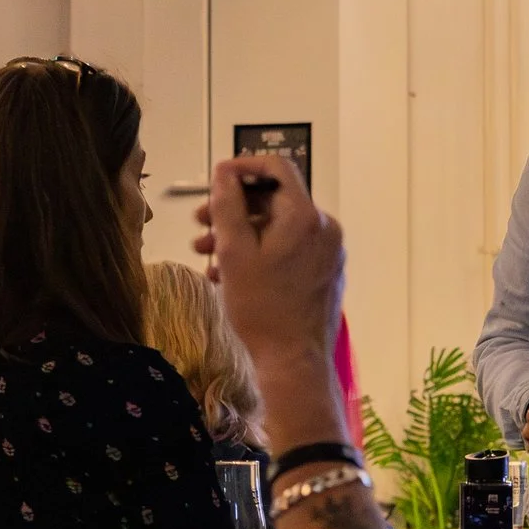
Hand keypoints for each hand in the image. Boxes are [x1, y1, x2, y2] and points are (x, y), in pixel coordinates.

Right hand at [195, 156, 345, 445]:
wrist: (295, 361)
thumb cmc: (262, 308)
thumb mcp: (234, 252)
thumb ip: (228, 206)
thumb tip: (224, 173)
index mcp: (306, 216)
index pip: (276, 168)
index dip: (242, 168)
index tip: (215, 181)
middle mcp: (324, 228)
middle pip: (274, 201)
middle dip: (233, 212)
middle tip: (200, 227)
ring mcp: (328, 252)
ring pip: (278, 229)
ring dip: (241, 237)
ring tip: (208, 257)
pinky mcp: (325, 273)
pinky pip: (290, 250)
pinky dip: (260, 254)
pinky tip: (230, 275)